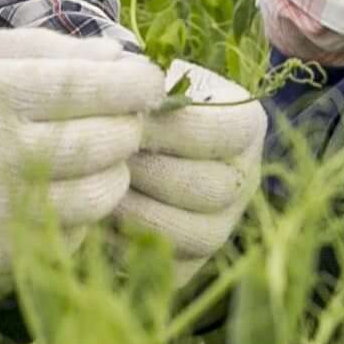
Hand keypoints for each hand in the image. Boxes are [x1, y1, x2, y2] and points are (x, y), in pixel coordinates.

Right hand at [0, 29, 168, 271]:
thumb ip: (46, 48)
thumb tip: (118, 56)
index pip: (94, 86)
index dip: (138, 84)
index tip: (148, 83)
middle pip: (107, 142)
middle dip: (129, 126)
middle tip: (123, 119)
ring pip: (101, 195)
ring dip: (114, 172)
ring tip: (97, 157)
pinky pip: (72, 235)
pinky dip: (81, 213)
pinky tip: (61, 192)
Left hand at [116, 60, 265, 265]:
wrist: (117, 140)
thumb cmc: (129, 99)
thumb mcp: (138, 76)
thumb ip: (138, 77)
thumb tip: (126, 83)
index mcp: (245, 124)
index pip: (221, 131)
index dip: (169, 127)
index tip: (128, 118)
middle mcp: (243, 179)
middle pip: (209, 188)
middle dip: (148, 173)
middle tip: (104, 158)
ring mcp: (222, 225)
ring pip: (192, 233)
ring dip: (136, 211)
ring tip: (98, 188)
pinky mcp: (191, 262)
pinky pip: (169, 268)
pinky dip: (129, 249)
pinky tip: (100, 221)